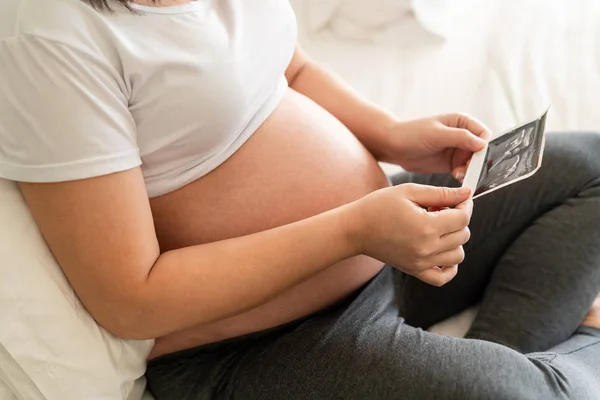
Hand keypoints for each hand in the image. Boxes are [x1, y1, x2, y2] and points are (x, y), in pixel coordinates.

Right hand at [348, 184, 473, 286]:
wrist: (355, 229)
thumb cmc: (378, 207)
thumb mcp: (409, 191)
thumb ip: (441, 193)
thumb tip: (466, 193)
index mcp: (426, 226)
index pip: (463, 218)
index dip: (465, 206)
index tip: (459, 200)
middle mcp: (426, 248)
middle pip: (463, 236)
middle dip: (457, 220)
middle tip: (439, 210)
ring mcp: (421, 262)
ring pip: (458, 255)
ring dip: (455, 240)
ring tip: (436, 229)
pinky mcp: (414, 270)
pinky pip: (443, 278)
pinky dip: (450, 267)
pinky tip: (442, 252)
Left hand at [383, 113, 490, 180]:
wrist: (394, 146)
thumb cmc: (412, 134)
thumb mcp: (436, 134)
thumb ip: (460, 137)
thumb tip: (482, 144)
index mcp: (461, 122)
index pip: (483, 133)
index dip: (483, 145)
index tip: (476, 156)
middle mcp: (462, 135)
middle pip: (480, 150)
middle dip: (477, 161)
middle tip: (467, 168)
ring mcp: (457, 150)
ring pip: (473, 162)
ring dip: (470, 169)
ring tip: (458, 173)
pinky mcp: (451, 163)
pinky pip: (464, 170)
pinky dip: (463, 174)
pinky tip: (456, 176)